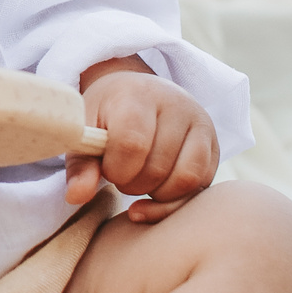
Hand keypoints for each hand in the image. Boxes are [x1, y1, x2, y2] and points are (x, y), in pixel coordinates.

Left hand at [69, 60, 217, 224]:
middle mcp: (176, 105)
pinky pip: (201, 186)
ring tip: (140, 181)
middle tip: (122, 175)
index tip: (107, 168)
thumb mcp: (85, 132)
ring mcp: (201, 124)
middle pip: (158, 167)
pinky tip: (157, 193)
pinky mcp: (214, 146)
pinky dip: (177, 200)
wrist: (137, 92)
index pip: (131, 144)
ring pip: (186, 180)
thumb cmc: (106, 115)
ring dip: (158, 195)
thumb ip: (81, 165)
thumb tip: (77, 197)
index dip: (116, 169)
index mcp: (138, 95)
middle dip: (133, 185)